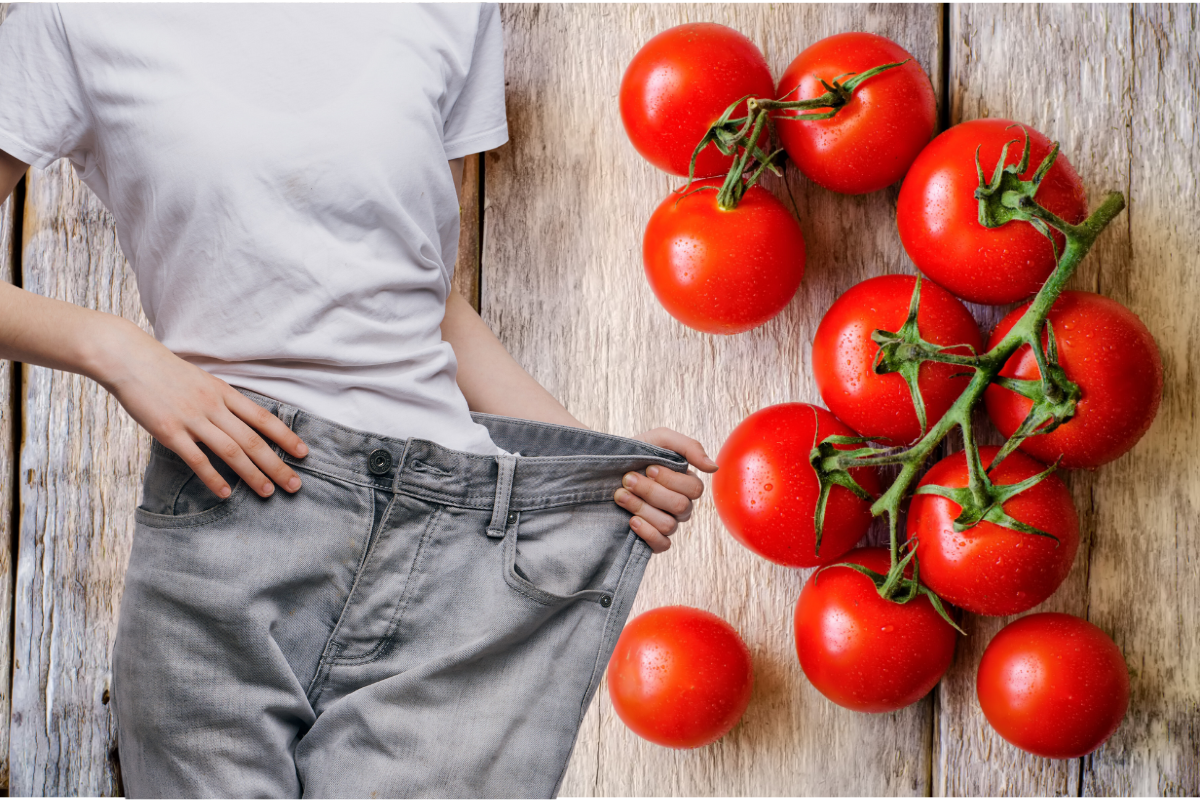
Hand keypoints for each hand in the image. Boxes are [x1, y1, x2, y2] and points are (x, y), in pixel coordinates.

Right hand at [92, 318, 309, 499]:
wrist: (129, 359)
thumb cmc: (166, 371)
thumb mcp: (203, 380)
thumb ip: (222, 401)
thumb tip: (242, 421)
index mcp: (224, 392)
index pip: (263, 418)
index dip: (286, 437)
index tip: (304, 453)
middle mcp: (214, 406)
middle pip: (253, 440)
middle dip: (277, 464)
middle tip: (294, 485)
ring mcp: (192, 419)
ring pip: (231, 451)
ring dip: (253, 474)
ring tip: (267, 492)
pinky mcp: (169, 431)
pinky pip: (197, 459)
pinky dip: (214, 477)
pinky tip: (226, 493)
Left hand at [614, 427, 717, 552]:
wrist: (602, 468)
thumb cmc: (634, 452)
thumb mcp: (659, 439)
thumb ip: (689, 448)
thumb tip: (714, 467)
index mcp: (686, 484)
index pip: (695, 489)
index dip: (670, 479)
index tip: (648, 467)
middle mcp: (680, 505)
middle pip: (681, 507)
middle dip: (651, 491)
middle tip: (628, 479)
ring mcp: (667, 522)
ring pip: (669, 525)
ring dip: (642, 508)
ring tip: (620, 495)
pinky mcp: (653, 539)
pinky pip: (662, 545)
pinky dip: (648, 533)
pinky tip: (631, 520)